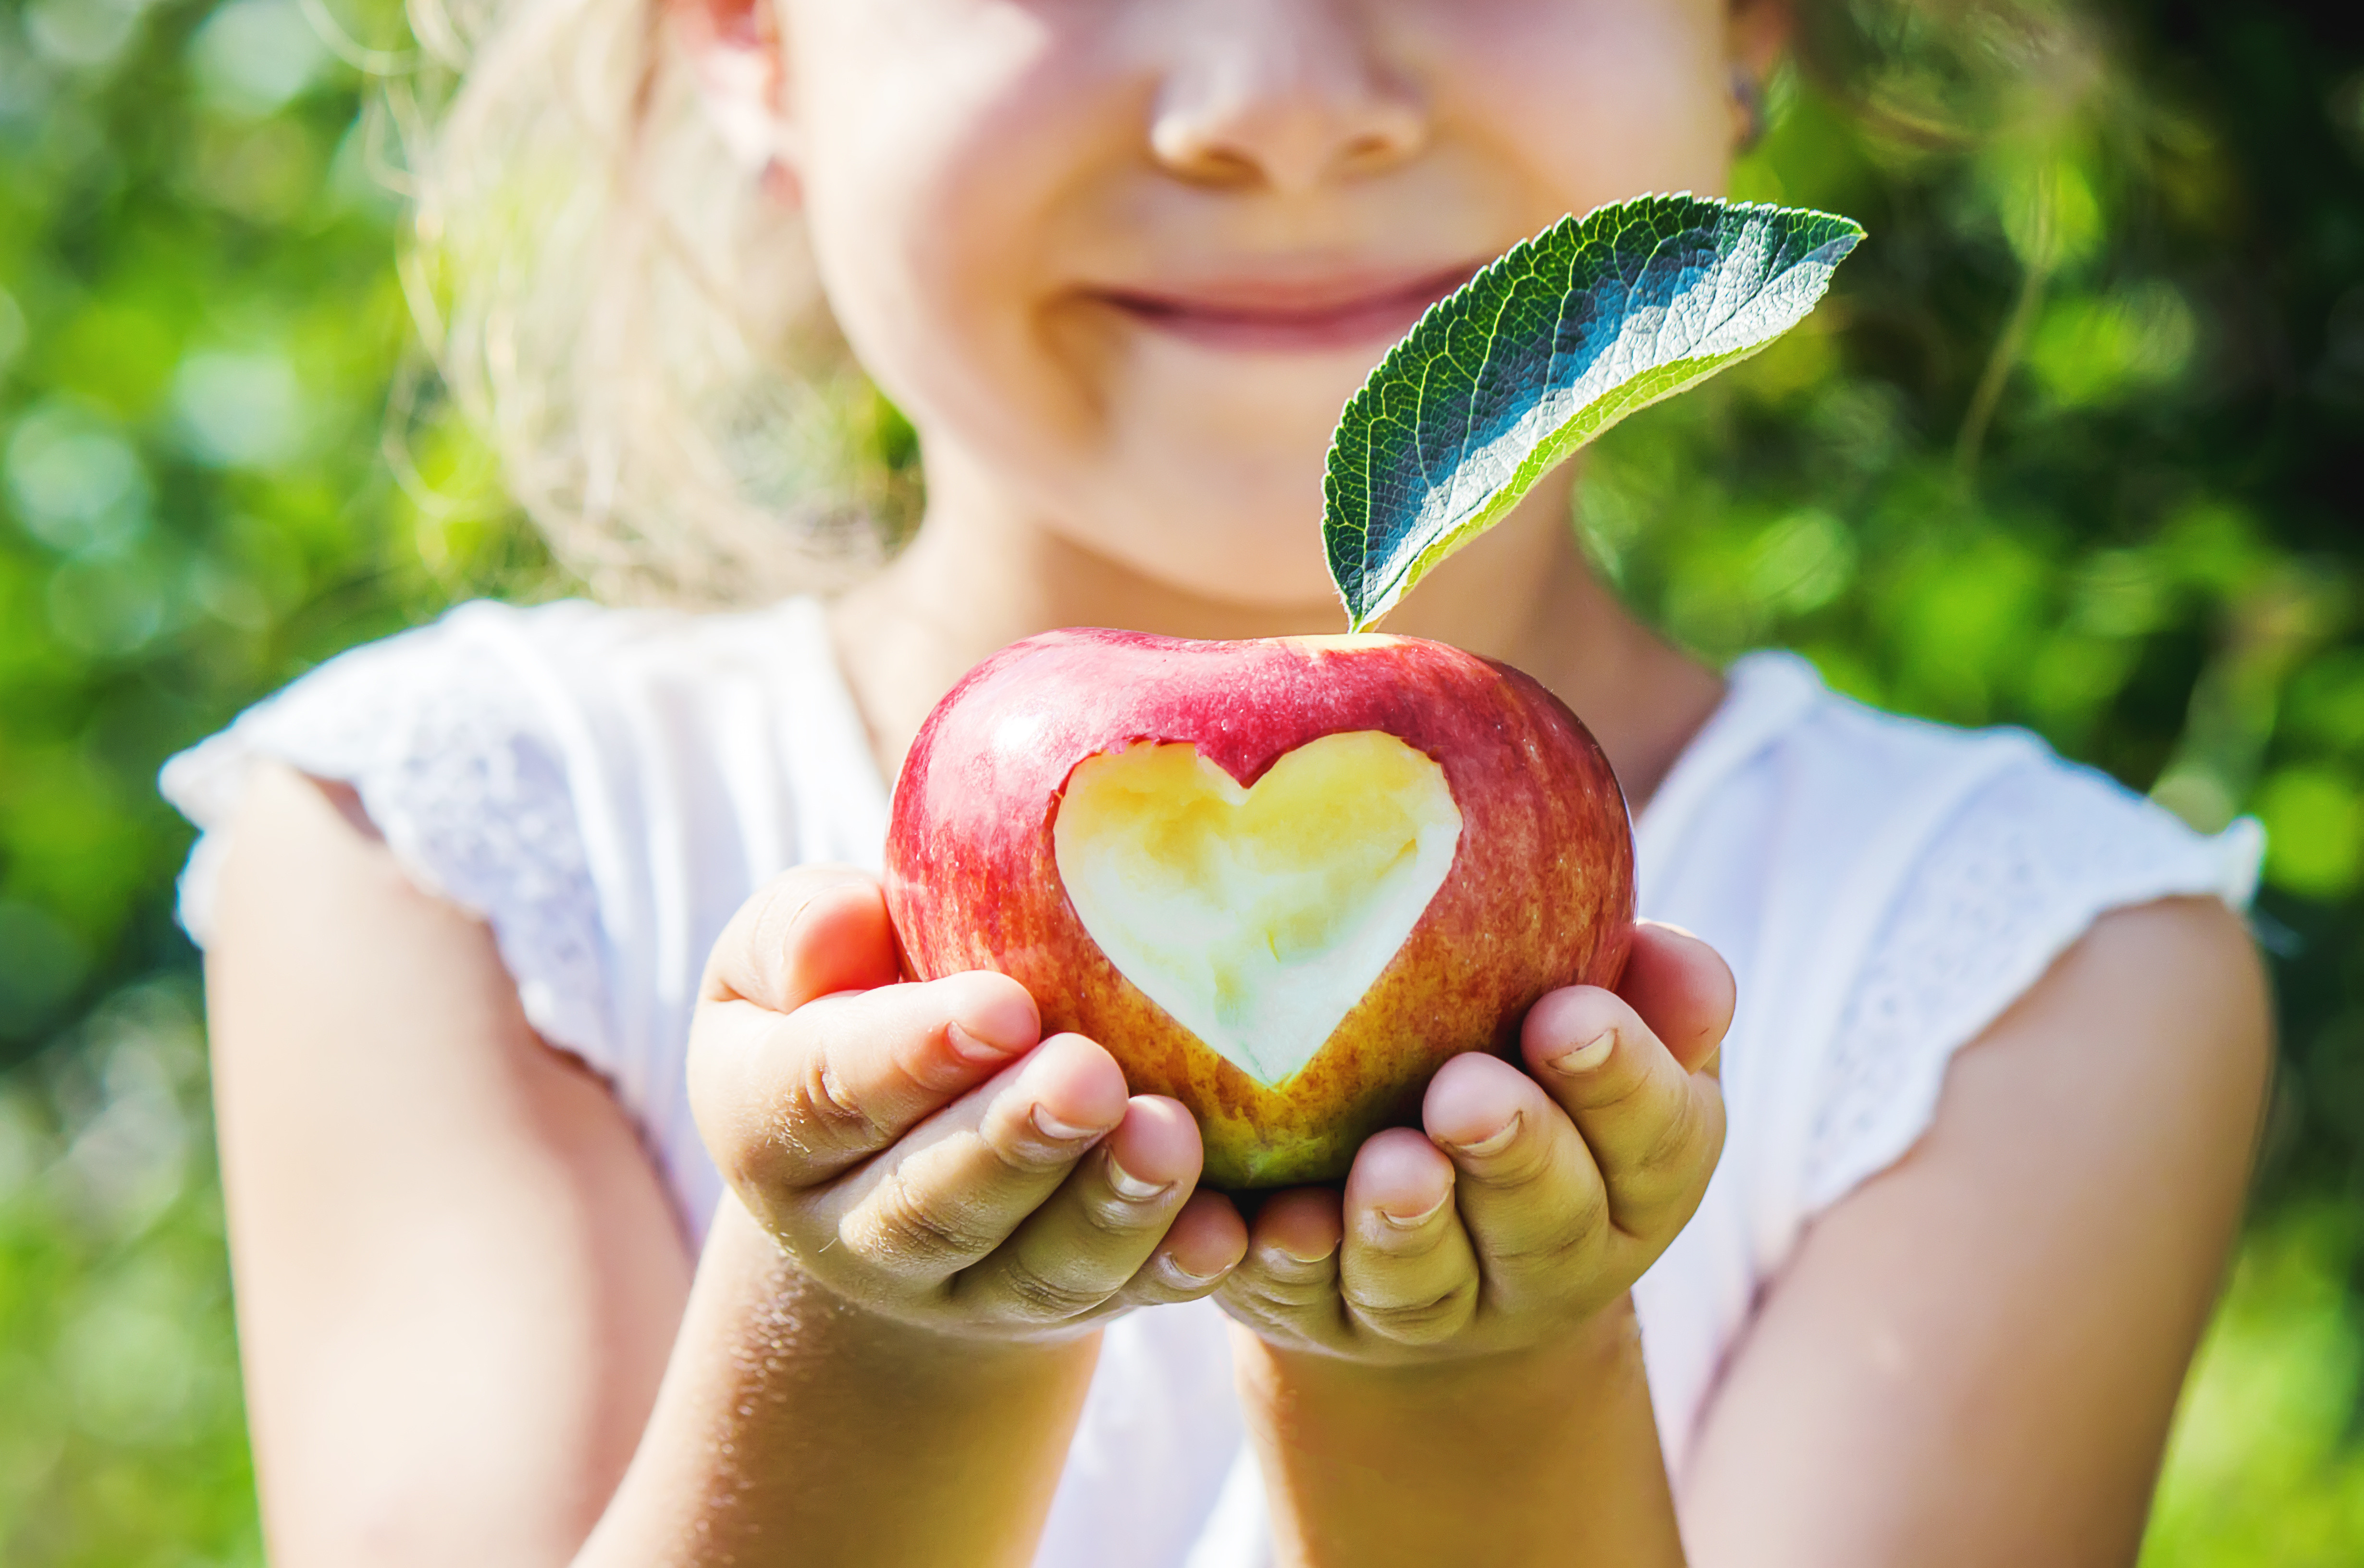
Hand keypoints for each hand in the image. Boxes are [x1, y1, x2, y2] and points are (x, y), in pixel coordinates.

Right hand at [687, 867, 1247, 1341]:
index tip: (1000, 1005)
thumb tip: (841, 925)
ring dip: (1110, 1206)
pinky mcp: (1067, 1301)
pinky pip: (1124, 1297)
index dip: (907, 1056)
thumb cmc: (852, 997)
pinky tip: (1226, 1229)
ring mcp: (966, 1285)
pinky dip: (1175, 1268)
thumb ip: (799, 932)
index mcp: (768, 1124)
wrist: (901, 1134)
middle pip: (933, 1203)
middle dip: (1016, 1140)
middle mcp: (854, 1229)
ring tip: (1170, 1137)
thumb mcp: (787, 958)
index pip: (822, 1094)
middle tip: (1091, 1076)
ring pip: (1036, 1267)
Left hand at [1217, 922, 1731, 1363]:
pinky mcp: (1322, 1318)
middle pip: (1546, 1225)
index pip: (1657, 1142)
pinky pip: (1304, 1301)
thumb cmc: (1532, 1077)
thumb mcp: (1607, 1034)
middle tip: (1468, 1095)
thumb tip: (1678, 956)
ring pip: (1427, 1282)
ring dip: (1404, 1227)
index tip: (1567, 1014)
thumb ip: (1652, 993)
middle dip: (1513, 1155)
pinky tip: (1277, 1221)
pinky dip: (1291, 1262)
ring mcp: (1435, 1308)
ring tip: (1387, 1166)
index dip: (1619, 1081)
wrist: (1431, 1236)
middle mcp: (1547, 1265)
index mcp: (1636, 1186)